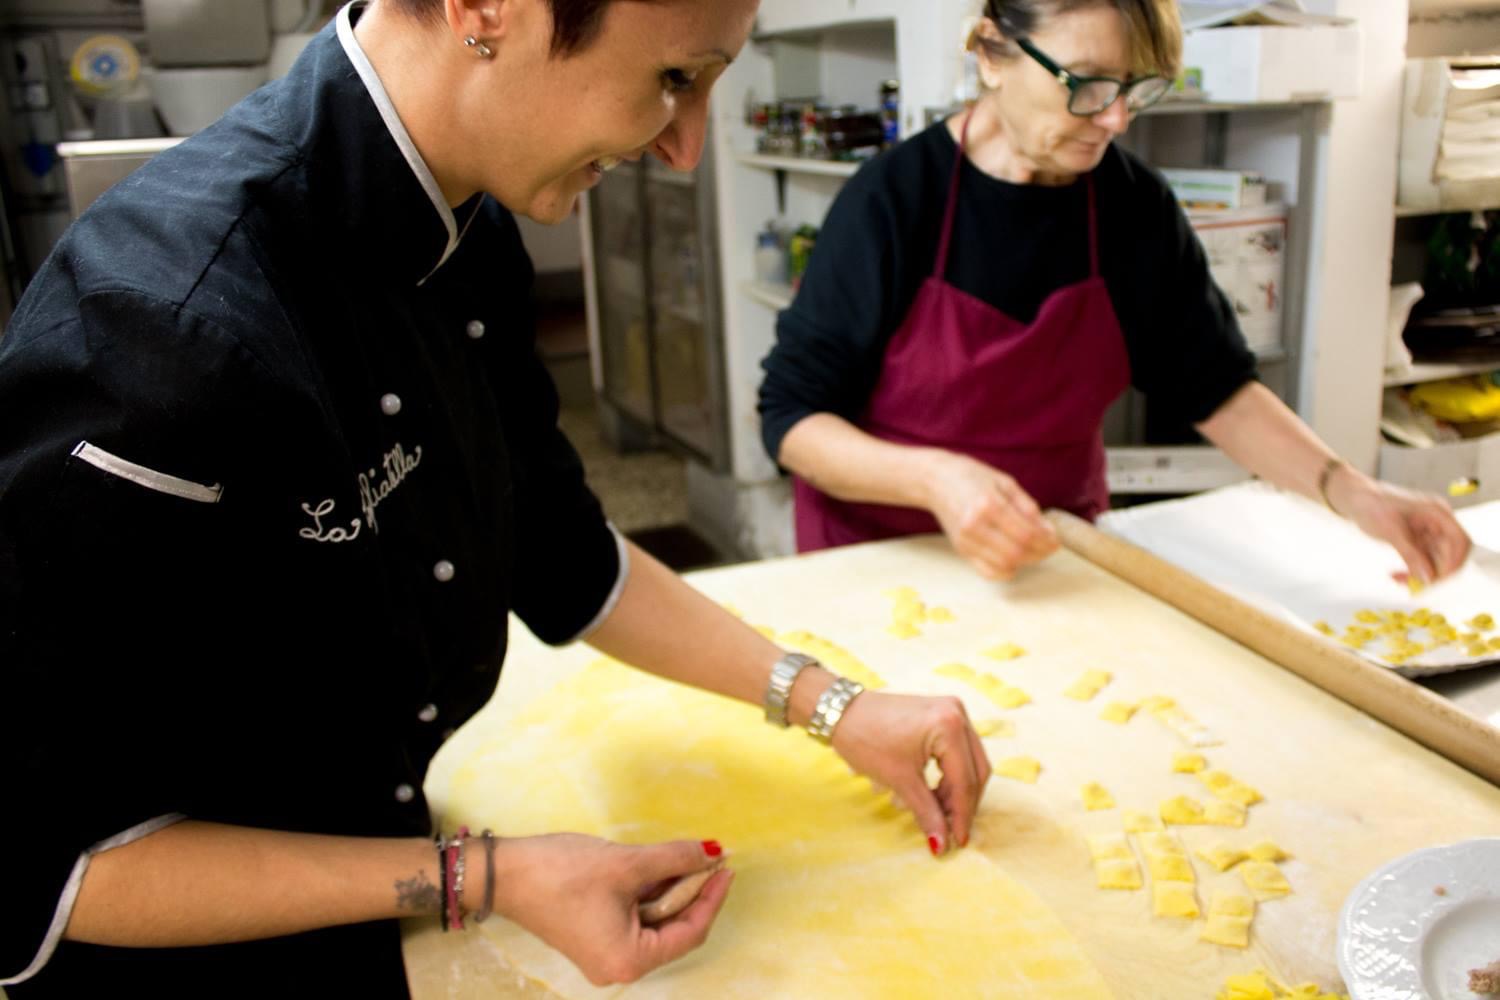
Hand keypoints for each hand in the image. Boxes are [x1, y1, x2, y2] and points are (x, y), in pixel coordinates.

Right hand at [489, 834, 730, 985]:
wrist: (503, 873)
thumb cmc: (561, 873)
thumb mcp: (625, 864)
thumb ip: (673, 859)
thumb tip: (710, 851)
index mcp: (629, 960)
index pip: (690, 932)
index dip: (712, 897)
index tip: (726, 866)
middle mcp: (619, 966)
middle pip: (674, 930)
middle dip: (693, 891)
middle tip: (709, 857)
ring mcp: (604, 954)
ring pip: (655, 922)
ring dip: (671, 890)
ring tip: (686, 857)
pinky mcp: (594, 936)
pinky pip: (635, 918)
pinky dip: (650, 893)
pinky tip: (659, 867)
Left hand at [829, 690, 991, 855]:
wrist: (841, 711)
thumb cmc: (866, 740)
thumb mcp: (900, 779)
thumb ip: (926, 812)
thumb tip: (942, 845)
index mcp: (950, 726)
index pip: (966, 780)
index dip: (963, 815)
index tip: (959, 842)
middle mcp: (958, 714)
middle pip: (975, 769)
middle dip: (962, 802)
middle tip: (949, 829)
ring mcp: (952, 710)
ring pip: (968, 761)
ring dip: (954, 790)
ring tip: (934, 812)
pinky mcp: (942, 714)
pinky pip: (956, 750)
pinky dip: (947, 774)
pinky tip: (930, 792)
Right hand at [923, 451, 1058, 578]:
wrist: (936, 480)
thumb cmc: (973, 477)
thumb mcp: (1005, 482)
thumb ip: (1027, 507)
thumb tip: (1048, 531)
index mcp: (989, 504)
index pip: (1026, 534)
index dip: (1046, 541)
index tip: (1056, 540)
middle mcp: (975, 525)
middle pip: (1017, 553)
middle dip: (1039, 553)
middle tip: (1049, 547)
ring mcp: (966, 540)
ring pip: (1004, 565)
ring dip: (1025, 562)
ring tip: (1034, 551)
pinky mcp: (961, 550)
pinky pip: (988, 572)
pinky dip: (1006, 571)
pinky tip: (1014, 561)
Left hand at [1330, 468, 1470, 582]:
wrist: (1354, 497)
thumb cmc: (1371, 504)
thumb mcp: (1391, 531)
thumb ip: (1411, 554)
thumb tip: (1428, 577)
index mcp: (1436, 512)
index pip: (1459, 540)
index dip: (1454, 562)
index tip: (1438, 579)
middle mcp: (1437, 521)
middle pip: (1449, 553)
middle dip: (1434, 572)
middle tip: (1414, 586)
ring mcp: (1428, 531)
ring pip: (1435, 560)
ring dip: (1421, 573)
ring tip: (1398, 579)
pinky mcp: (1418, 539)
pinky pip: (1422, 559)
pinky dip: (1412, 569)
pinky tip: (1396, 575)